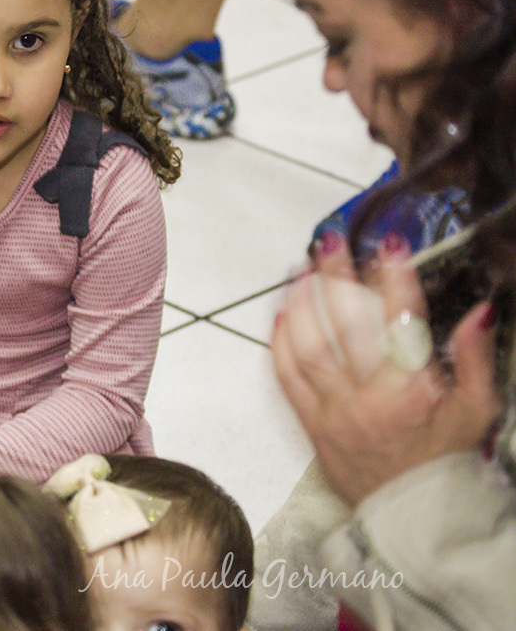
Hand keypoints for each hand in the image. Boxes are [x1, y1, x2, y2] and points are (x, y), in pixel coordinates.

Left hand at [272, 233, 501, 506]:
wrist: (416, 517)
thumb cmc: (447, 460)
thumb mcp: (478, 408)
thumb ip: (475, 356)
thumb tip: (480, 309)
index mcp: (413, 390)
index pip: (400, 321)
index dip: (393, 277)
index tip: (388, 242)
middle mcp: (369, 398)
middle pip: (345, 326)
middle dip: (336, 278)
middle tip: (329, 241)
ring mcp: (334, 412)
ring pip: (307, 348)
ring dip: (299, 304)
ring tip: (299, 269)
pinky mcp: (310, 425)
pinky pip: (286, 380)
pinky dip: (279, 345)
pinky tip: (279, 315)